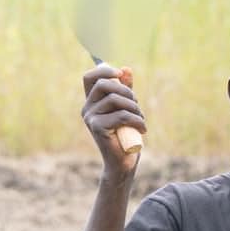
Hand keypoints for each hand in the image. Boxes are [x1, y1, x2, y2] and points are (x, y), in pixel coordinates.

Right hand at [80, 63, 144, 177]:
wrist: (123, 161)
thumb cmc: (126, 134)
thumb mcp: (127, 109)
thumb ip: (125, 89)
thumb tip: (125, 69)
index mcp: (92, 101)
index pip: (90, 77)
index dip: (105, 71)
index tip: (121, 75)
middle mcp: (87, 108)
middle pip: (104, 84)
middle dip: (126, 91)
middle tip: (137, 106)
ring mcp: (90, 118)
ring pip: (115, 99)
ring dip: (135, 108)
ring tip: (141, 120)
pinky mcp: (97, 128)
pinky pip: (121, 115)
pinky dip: (137, 120)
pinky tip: (142, 129)